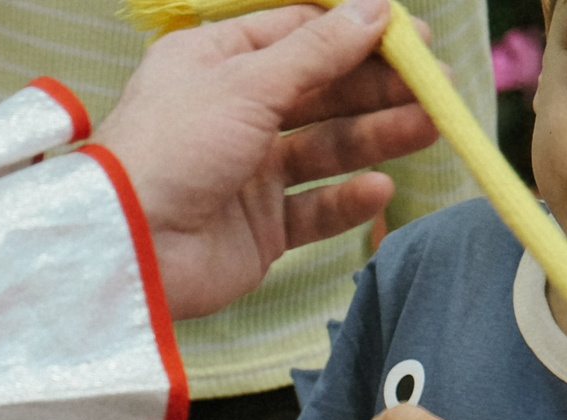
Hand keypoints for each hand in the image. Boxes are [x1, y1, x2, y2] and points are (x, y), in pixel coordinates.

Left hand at [95, 0, 438, 319]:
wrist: (130, 249)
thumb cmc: (172, 149)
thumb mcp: (248, 82)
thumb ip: (318, 51)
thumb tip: (376, 9)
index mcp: (213, 61)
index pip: (295, 34)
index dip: (353, 34)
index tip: (411, 38)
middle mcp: (230, 112)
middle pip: (319, 91)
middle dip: (377, 87)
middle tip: (437, 86)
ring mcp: (245, 173)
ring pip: (324, 149)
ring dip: (376, 137)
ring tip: (430, 127)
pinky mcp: (257, 229)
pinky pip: (312, 210)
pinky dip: (345, 201)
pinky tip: (378, 190)